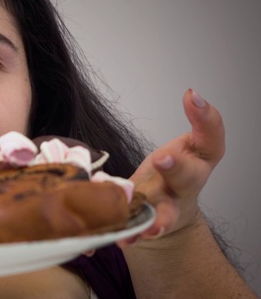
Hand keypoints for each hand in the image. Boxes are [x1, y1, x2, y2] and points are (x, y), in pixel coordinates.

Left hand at [120, 89, 224, 245]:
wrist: (167, 211)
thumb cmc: (175, 171)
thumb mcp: (188, 144)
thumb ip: (197, 121)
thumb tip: (191, 92)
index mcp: (197, 160)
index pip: (211, 139)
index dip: (206, 120)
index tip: (191, 97)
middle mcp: (185, 185)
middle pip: (186, 177)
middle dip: (176, 167)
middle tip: (163, 158)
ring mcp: (167, 207)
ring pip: (166, 215)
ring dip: (157, 220)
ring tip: (148, 226)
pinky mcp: (146, 223)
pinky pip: (138, 231)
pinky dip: (128, 235)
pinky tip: (119, 239)